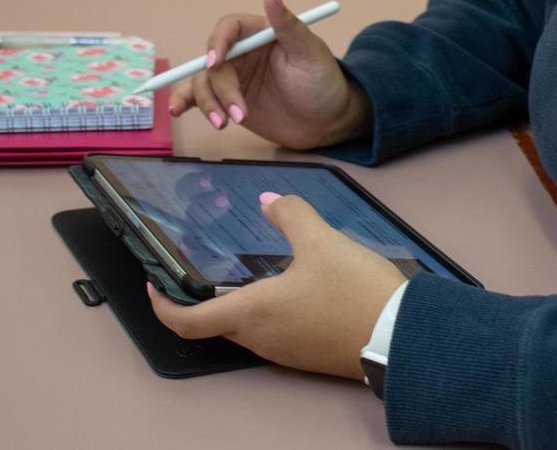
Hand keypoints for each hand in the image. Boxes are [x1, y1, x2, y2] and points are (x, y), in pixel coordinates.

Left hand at [148, 193, 407, 378]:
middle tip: (201, 267)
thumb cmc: (356, 292)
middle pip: (214, 324)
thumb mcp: (322, 241)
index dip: (162, 305)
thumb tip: (269, 200)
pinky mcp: (307, 355)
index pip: (187, 322)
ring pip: (245, 329)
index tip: (154, 282)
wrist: (402, 336)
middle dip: (200, 298)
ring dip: (235, 304)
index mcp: (253, 313)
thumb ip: (290, 215)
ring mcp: (284, 352)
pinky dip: (264, 312)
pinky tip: (286, 286)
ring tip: (244, 271)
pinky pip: (272, 334)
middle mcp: (261, 340)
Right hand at [168, 0, 370, 149]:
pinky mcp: (227, 101)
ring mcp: (234, 78)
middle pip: (212, 61)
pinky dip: (185, 101)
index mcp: (260, 34)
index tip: (216, 62)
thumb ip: (287, 24)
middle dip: (220, 88)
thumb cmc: (323, 83)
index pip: (229, 28)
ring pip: (203, 82)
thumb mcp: (309, 53)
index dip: (218, 43)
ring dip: (208, 103)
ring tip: (225, 124)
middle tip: (238, 113)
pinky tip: (177, 110)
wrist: (327, 123)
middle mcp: (242, 54)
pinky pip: (200, 97)